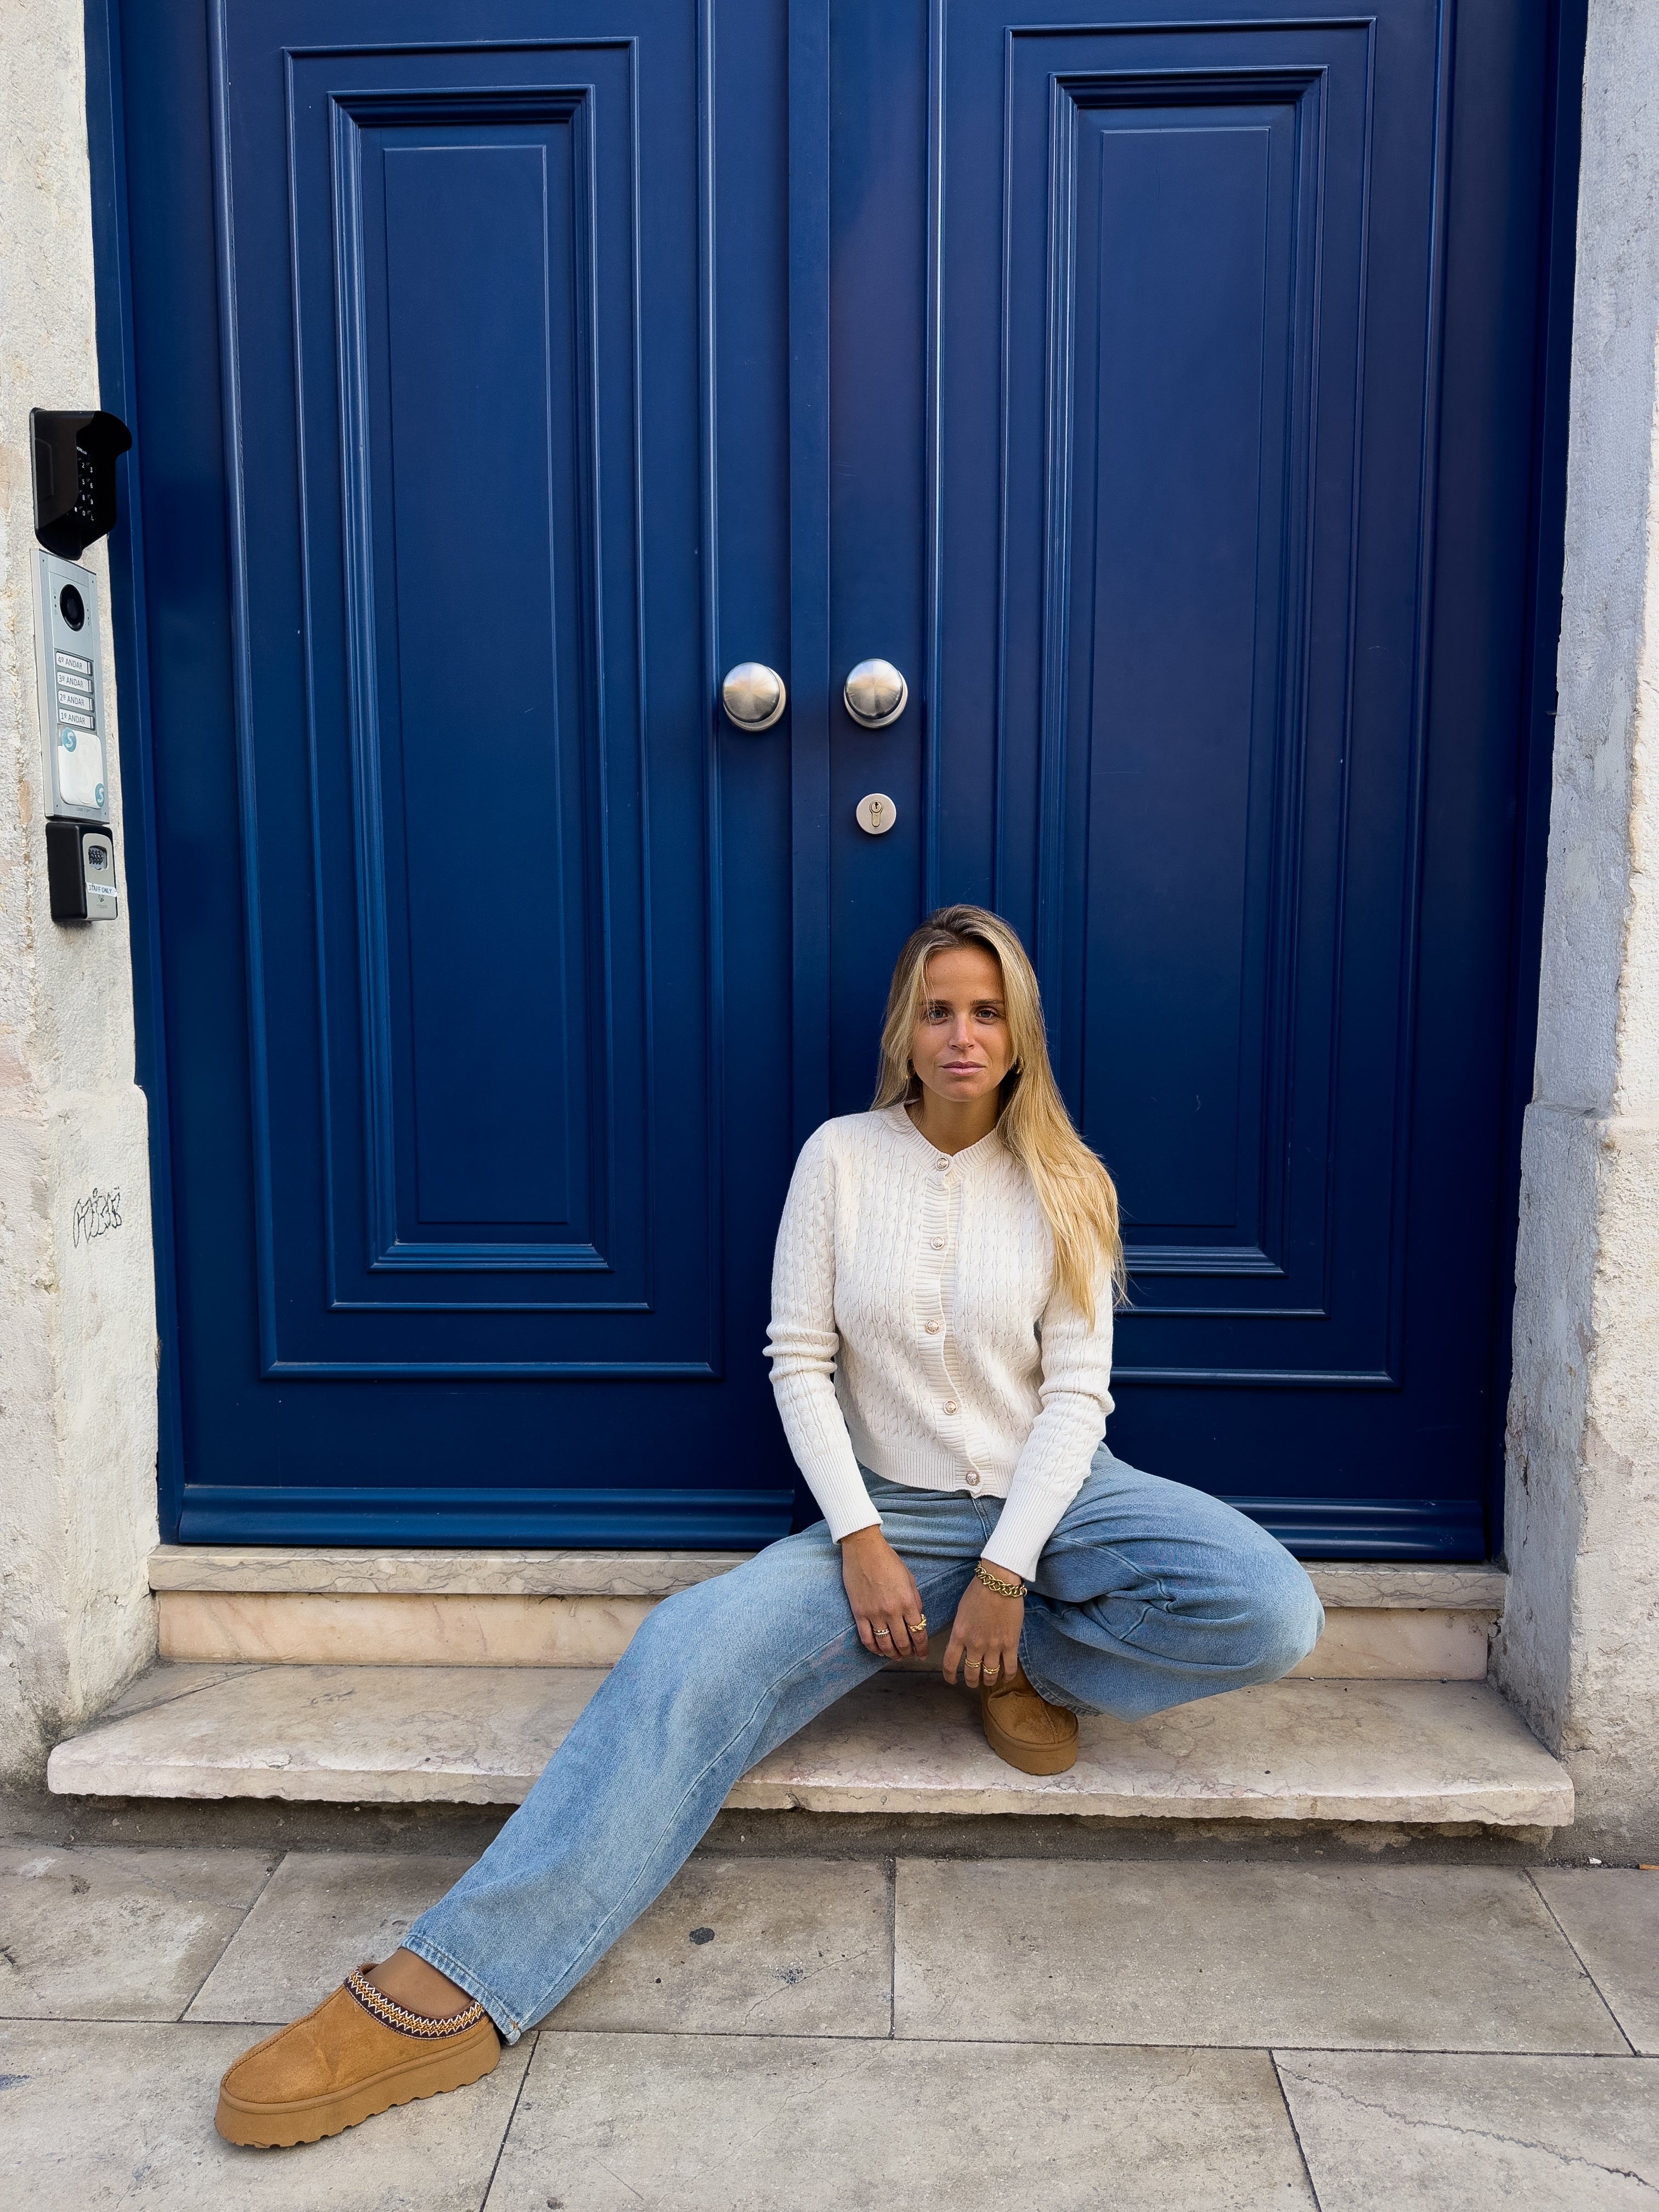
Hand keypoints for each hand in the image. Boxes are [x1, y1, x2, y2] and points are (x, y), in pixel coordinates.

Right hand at [840, 1526, 929, 1658]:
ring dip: (892, 1654)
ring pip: (885, 1644)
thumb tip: (918, 1619)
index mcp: (907, 1602)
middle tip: (910, 1656)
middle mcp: (892, 1611)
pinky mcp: (859, 1613)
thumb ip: (915, 1600)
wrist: (864, 1549)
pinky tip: (878, 1651)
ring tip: (896, 1657)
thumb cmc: (889, 1560)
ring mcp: (874, 1614)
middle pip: (902, 1642)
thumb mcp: (909, 1578)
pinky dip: (873, 1649)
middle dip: (908, 1653)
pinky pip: (866, 1638)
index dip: (922, 1647)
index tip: (924, 1654)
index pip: (918, 1633)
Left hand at [942, 1562, 1023, 1687]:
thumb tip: (962, 1644)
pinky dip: (1007, 1677)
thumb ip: (961, 1631)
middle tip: (974, 1681)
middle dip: (972, 1681)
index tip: (952, 1680)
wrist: (999, 1582)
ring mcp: (993, 1646)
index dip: (950, 1676)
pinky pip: (1010, 1668)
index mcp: (959, 1635)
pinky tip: (1006, 1677)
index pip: (949, 1664)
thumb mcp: (961, 1612)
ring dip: (989, 1681)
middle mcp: (974, 1645)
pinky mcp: (1011, 1644)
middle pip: (971, 1673)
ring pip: (990, 1675)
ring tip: (990, 1680)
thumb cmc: (978, 1592)